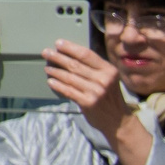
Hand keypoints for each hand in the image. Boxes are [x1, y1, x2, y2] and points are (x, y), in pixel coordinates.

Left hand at [44, 40, 152, 164]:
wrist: (118, 120)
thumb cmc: (110, 98)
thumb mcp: (109, 79)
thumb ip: (95, 68)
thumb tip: (70, 56)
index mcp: (109, 70)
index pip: (86, 54)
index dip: (70, 48)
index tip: (58, 44)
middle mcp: (103, 80)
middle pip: (75, 65)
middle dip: (58, 57)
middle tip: (46, 53)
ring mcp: (96, 92)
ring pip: (69, 77)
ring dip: (55, 71)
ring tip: (47, 68)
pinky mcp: (88, 102)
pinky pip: (68, 91)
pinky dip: (58, 85)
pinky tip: (51, 81)